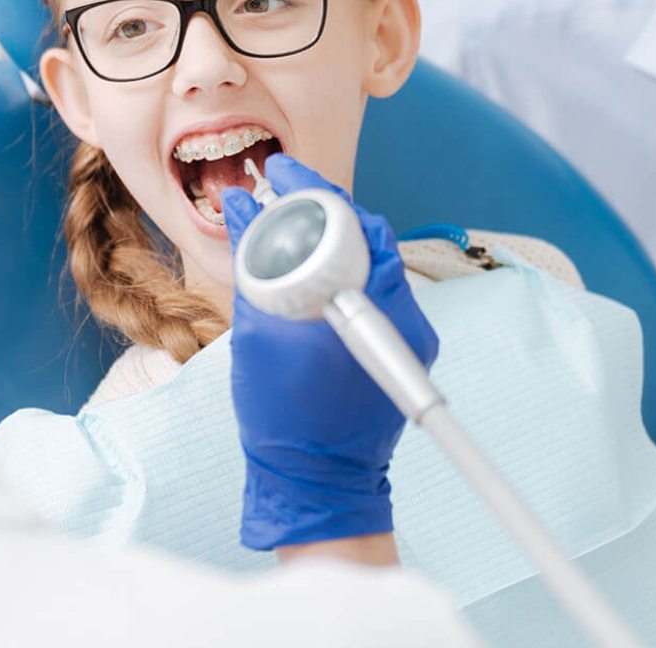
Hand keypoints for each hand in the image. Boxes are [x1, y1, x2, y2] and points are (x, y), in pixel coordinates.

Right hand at [221, 154, 438, 551]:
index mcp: (375, 309)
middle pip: (371, 238)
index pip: (359, 223)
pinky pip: (375, 293)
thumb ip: (255, 265)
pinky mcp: (404, 350)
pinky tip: (309, 273)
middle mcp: (407, 318)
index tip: (281, 170)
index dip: (317, 191)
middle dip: (324, 211)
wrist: (318, 485)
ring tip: (288, 230)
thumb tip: (244, 208)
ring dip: (333, 242)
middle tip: (281, 195)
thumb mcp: (257, 335)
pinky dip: (343, 274)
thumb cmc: (285, 419)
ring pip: (374, 263)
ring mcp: (411, 336)